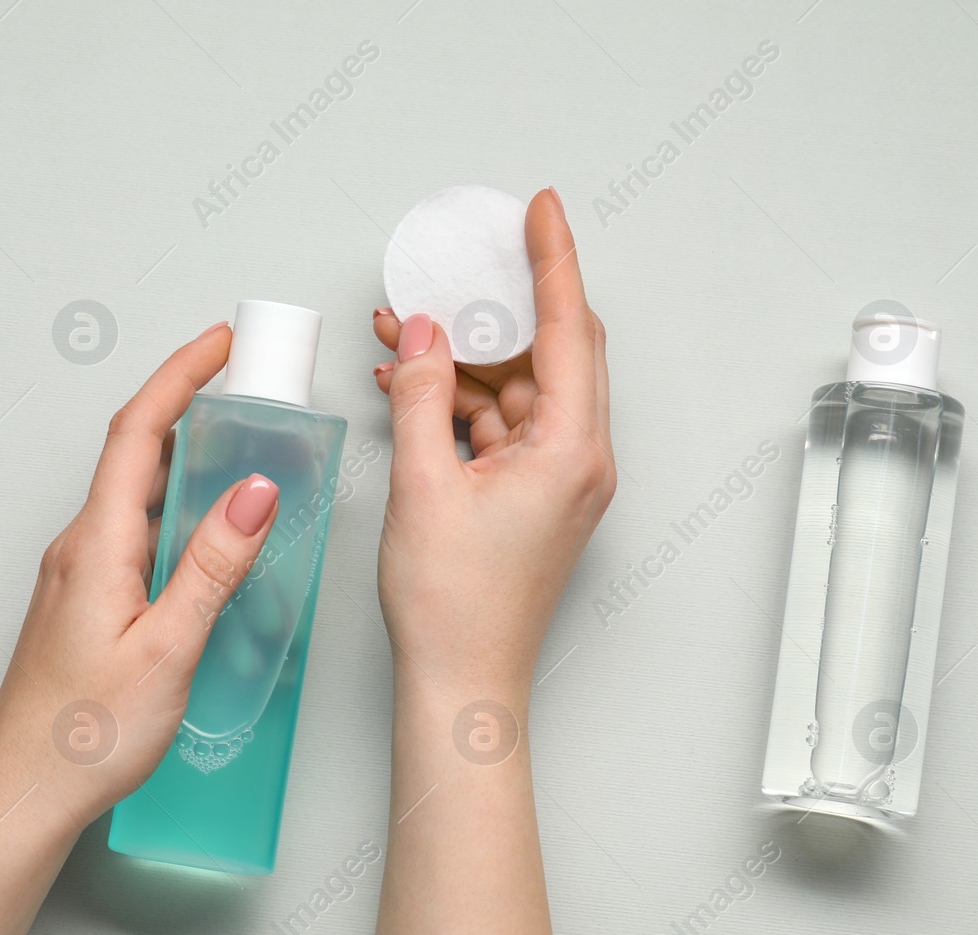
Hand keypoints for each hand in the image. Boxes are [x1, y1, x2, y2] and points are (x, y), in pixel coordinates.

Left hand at [0, 322, 279, 823]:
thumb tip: (254, 490)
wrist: (22, 795)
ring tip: (237, 450)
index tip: (222, 343)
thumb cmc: (84, 736)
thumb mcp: (168, 647)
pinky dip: (171, 510)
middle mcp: (79, 547)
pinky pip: (130, 532)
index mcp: (96, 544)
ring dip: (182, 459)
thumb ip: (213, 565)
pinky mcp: (81, 602)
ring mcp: (76, 574)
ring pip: (133, 494)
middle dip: (189, 405)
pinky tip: (202, 535)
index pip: (138, 431)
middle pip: (135, 451)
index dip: (180, 375)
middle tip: (244, 387)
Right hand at [371, 188, 614, 693]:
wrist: (460, 680)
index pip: (569, 329)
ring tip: (399, 333)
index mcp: (572, 450)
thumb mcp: (423, 486)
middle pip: (550, 351)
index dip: (553, 261)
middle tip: (457, 267)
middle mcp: (579, 459)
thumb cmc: (452, 606)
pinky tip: (408, 385)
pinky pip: (499, 425)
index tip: (541, 209)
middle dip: (494, 308)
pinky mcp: (532, 495)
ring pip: (516, 388)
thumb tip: (422, 334)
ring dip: (462, 359)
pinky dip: (458, 402)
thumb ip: (420, 397)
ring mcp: (558, 478)